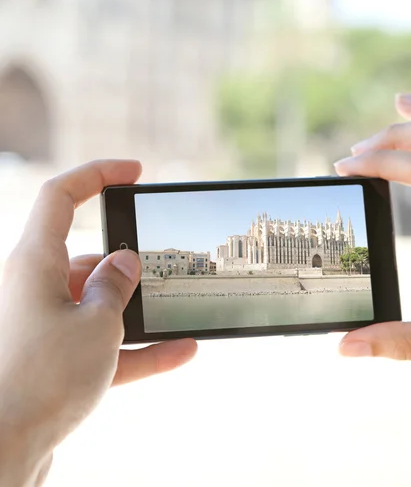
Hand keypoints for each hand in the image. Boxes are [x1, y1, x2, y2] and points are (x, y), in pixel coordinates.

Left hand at [0, 160, 196, 485]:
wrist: (3, 453)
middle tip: (163, 270)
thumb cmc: (41, 379)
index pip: (61, 198)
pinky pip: (104, 345)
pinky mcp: (56, 360)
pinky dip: (138, 348)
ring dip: (138, 312)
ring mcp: (46, 326)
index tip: (134, 172)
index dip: (98, 175)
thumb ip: (116, 286)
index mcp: (35, 265)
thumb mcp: (96, 323)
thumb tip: (124, 262)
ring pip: (99, 305)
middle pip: (87, 258)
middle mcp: (35, 289)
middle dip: (127, 265)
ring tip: (177, 312)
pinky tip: (179, 351)